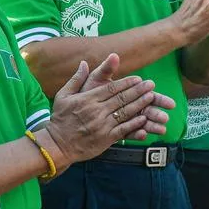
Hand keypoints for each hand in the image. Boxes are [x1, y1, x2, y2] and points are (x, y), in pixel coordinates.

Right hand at [42, 54, 175, 168]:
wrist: (57, 144)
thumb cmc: (60, 119)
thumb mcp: (63, 95)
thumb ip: (76, 79)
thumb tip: (84, 63)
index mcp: (88, 99)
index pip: (111, 88)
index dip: (126, 83)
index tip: (138, 79)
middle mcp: (96, 111)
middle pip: (121, 98)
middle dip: (138, 91)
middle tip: (151, 85)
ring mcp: (102, 125)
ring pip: (125, 112)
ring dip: (140, 104)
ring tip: (151, 98)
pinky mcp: (106, 139)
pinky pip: (124, 129)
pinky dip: (135, 124)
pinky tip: (144, 119)